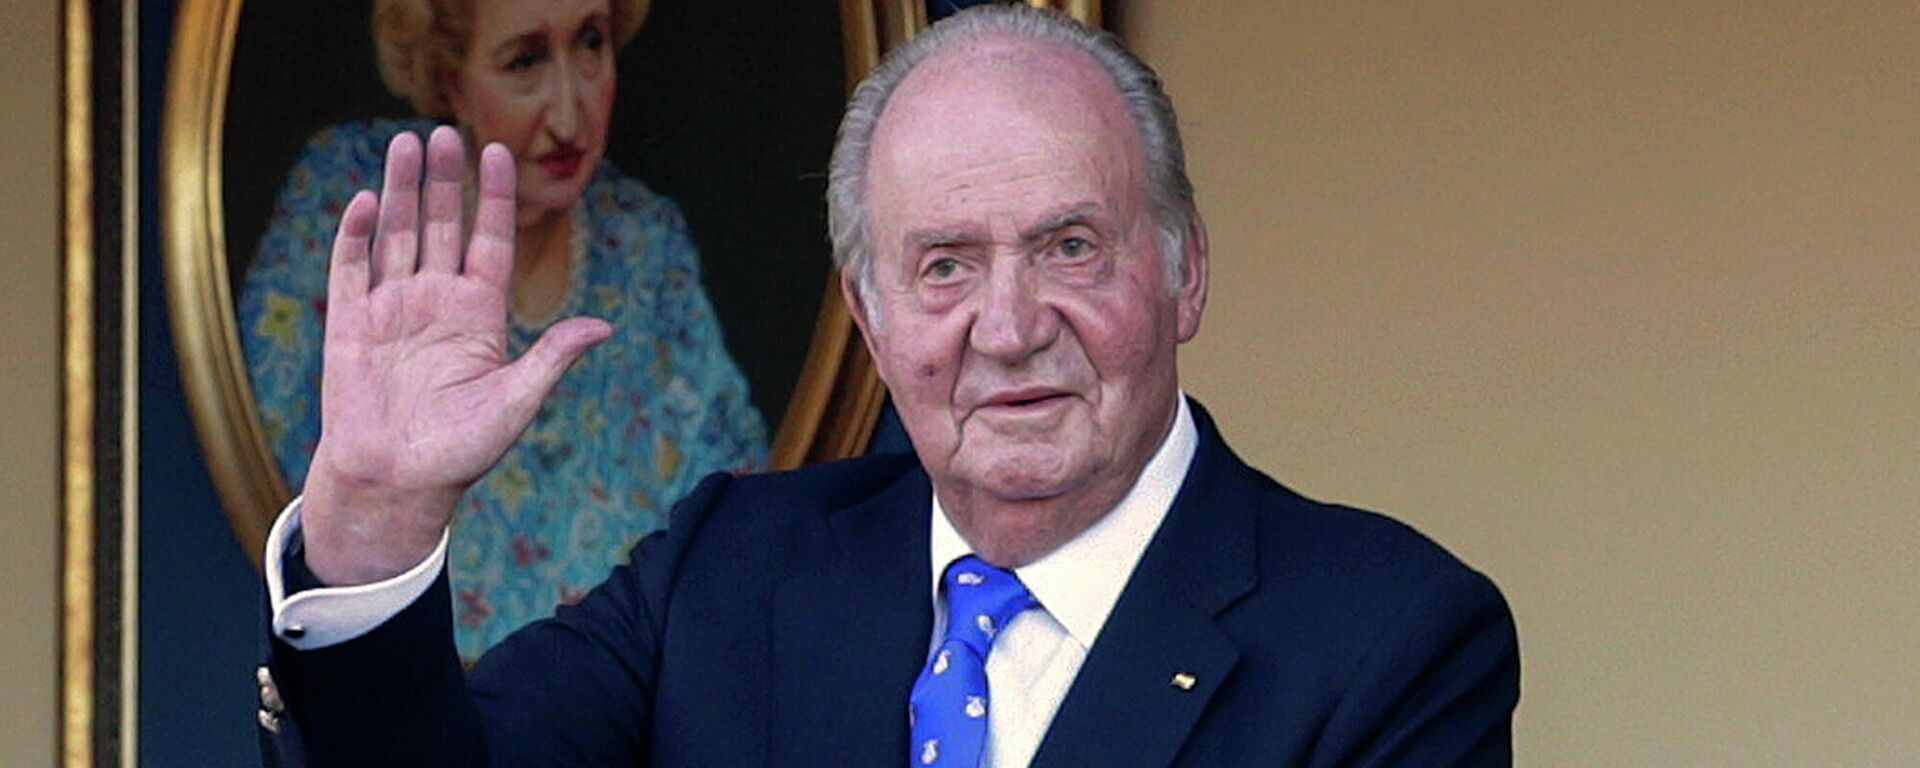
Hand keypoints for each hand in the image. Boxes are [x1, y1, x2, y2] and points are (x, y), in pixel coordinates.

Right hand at [300, 127, 610, 585]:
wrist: (396, 484)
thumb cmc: (460, 451)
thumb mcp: (516, 402)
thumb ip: (550, 359)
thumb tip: (602, 327)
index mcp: (479, 315)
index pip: (490, 241)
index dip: (495, 197)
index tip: (499, 151)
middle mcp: (435, 301)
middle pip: (440, 226)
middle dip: (443, 180)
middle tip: (443, 132)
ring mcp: (391, 308)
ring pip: (396, 235)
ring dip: (400, 191)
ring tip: (405, 144)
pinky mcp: (350, 324)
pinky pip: (351, 269)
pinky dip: (356, 235)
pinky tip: (365, 201)